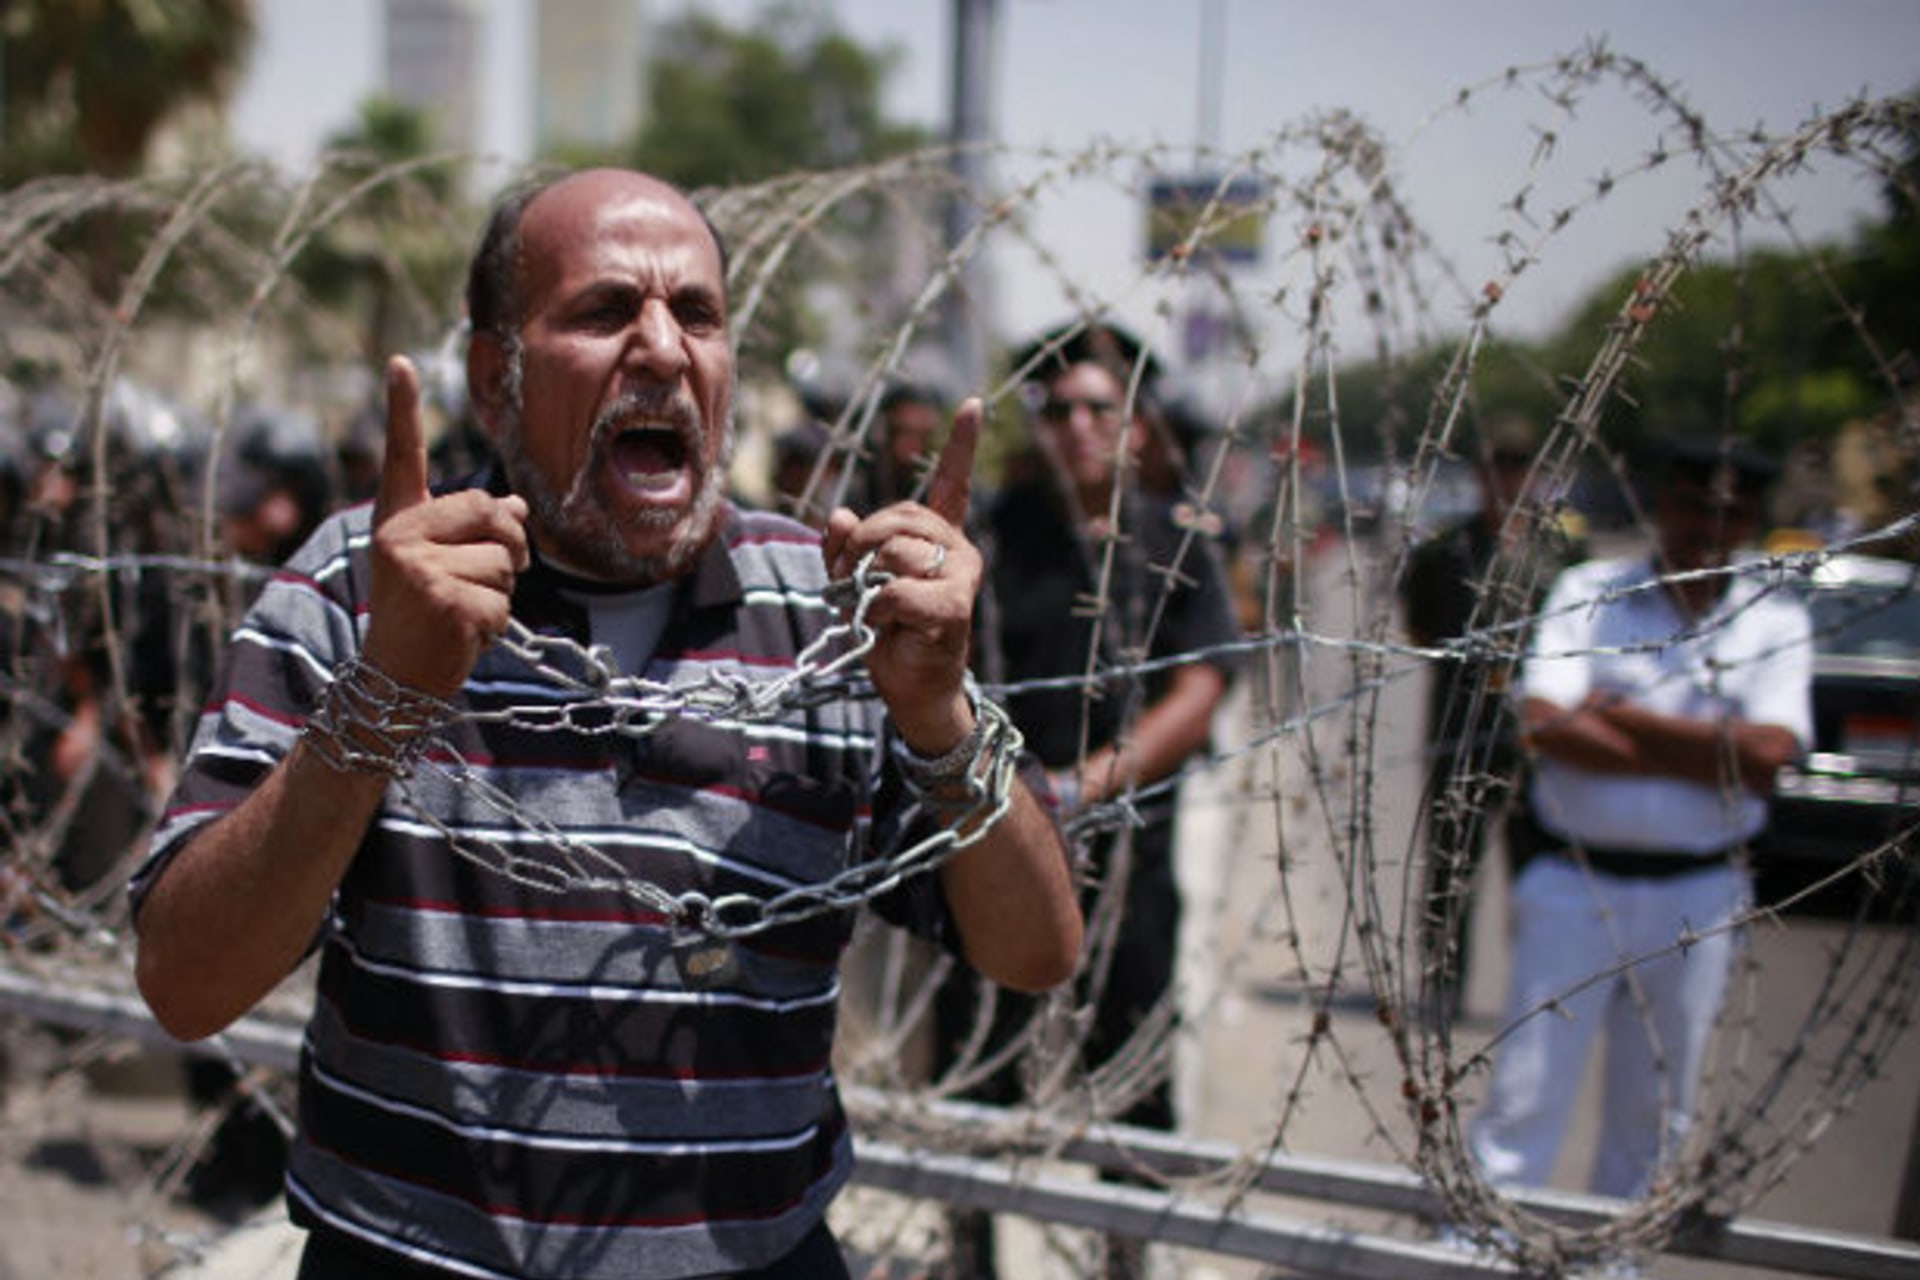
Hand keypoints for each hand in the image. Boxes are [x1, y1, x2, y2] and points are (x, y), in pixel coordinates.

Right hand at [361, 356, 529, 697]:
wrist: (394, 682)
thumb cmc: (425, 621)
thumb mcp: (445, 568)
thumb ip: (476, 534)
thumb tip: (520, 507)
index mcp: (397, 520)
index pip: (402, 458)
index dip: (402, 409)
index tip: (400, 361)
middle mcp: (398, 534)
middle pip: (492, 512)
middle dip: (510, 549)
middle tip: (481, 583)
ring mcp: (415, 564)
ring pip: (505, 560)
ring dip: (501, 594)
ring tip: (461, 613)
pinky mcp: (439, 596)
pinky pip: (503, 599)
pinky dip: (497, 624)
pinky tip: (462, 635)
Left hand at [821, 398, 984, 752]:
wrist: (912, 688)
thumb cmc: (889, 634)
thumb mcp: (854, 583)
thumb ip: (843, 547)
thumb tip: (839, 515)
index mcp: (940, 538)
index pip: (954, 482)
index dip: (962, 444)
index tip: (973, 405)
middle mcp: (959, 550)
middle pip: (899, 518)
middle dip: (859, 544)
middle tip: (845, 579)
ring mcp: (961, 577)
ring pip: (894, 552)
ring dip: (863, 580)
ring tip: (864, 605)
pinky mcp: (954, 607)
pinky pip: (896, 589)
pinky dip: (875, 607)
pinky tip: (883, 624)